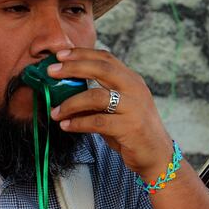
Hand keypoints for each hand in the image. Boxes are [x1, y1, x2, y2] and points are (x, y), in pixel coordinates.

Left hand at [47, 48, 172, 177]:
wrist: (157, 154)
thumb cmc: (133, 130)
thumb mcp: (119, 107)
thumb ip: (99, 97)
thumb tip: (66, 91)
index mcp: (132, 80)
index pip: (106, 59)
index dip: (82, 54)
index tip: (60, 55)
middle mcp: (135, 89)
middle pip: (102, 69)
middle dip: (73, 67)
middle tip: (52, 72)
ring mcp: (134, 107)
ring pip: (96, 96)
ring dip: (71, 103)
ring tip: (55, 111)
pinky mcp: (130, 127)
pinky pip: (98, 122)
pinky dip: (78, 123)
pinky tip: (66, 125)